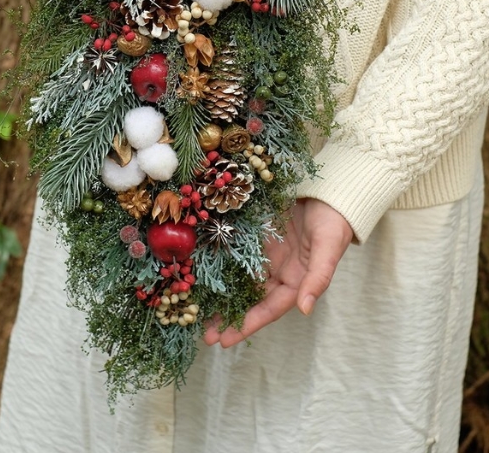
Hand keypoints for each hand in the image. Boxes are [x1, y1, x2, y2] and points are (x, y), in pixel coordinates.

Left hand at [203, 198, 353, 347]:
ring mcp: (266, 255)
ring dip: (221, 295)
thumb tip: (305, 309)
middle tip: (203, 335)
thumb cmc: (333, 221)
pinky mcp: (257, 237)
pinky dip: (221, 265)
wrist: (329, 190)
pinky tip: (203, 272)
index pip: (269, 309)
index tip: (224, 341)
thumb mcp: (328, 248)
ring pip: (240, 280)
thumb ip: (318, 278)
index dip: (247, 325)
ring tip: (197, 309)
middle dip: (228, 317)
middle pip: (250, 299)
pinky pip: (236, 254)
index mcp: (296, 282)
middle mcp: (279, 272)